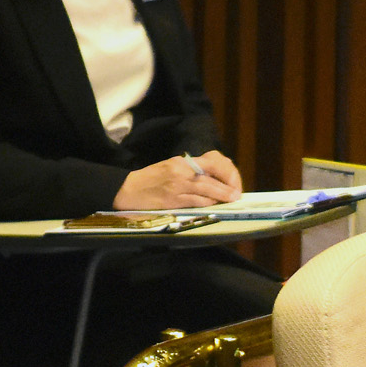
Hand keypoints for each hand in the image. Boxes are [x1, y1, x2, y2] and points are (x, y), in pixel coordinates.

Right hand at [112, 152, 240, 209]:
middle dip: (228, 185)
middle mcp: (182, 170)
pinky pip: (196, 201)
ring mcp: (177, 185)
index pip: (212, 161)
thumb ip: (192, 171)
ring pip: (207, 189)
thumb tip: (215, 179)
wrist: (129, 189)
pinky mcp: (173, 200)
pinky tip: (215, 205)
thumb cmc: (152, 179)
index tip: (233, 181)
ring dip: (222, 195)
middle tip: (236, 193)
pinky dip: (208, 203)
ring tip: (232, 199)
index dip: (227, 171)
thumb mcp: (173, 167)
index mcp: (183, 161)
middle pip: (213, 175)